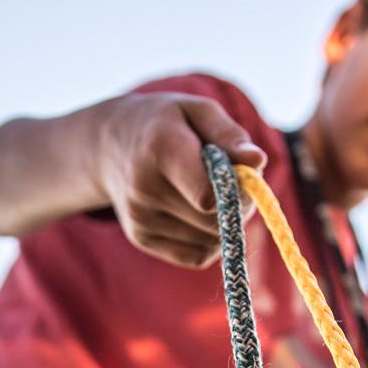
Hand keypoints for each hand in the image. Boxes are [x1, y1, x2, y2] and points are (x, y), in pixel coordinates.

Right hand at [91, 92, 266, 267]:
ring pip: (210, 242)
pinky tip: (199, 214)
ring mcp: (140, 218)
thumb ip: (229, 135)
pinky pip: (197, 257)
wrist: (109, 145)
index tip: (239, 175)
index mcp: (160, 150)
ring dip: (224, 225)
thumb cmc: (166, 124)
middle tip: (233, 186)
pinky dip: (210, 241)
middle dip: (236, 208)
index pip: (207, 196)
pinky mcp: (142, 239)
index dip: (235, 192)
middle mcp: (144, 189)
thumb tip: (257, 161)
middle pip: (213, 222)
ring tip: (212, 195)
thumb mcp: (197, 111)